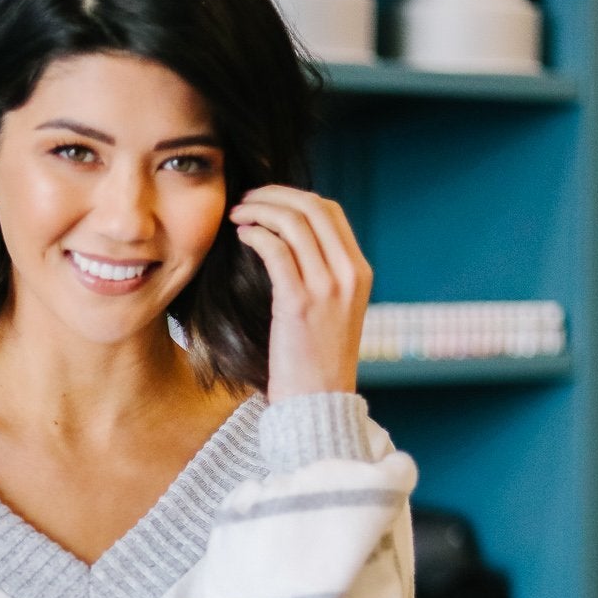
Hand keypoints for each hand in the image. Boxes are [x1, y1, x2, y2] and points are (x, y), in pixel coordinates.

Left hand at [230, 186, 371, 400]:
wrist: (318, 402)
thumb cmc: (315, 360)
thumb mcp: (332, 311)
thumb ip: (322, 275)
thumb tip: (289, 241)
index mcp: (360, 272)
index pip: (331, 211)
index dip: (295, 197)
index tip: (267, 200)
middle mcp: (349, 274)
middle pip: (313, 207)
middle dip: (274, 195)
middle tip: (246, 199)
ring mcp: (327, 288)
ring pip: (293, 223)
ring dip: (260, 210)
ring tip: (237, 214)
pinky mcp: (300, 303)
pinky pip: (276, 250)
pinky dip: (256, 234)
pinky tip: (242, 236)